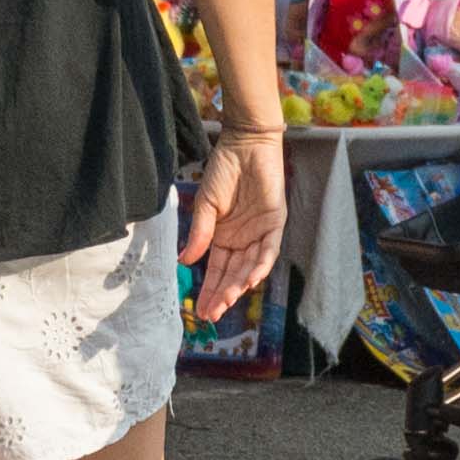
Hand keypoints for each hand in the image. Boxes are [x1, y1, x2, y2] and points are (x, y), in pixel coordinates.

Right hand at [182, 130, 289, 322]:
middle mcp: (242, 239)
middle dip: (223, 295)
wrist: (245, 145)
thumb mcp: (205, 205)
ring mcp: (259, 232)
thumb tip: (184, 261)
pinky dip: (261, 264)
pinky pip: (269, 249)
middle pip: (232, 273)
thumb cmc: (223, 171)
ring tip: (227, 302)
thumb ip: (199, 234)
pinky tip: (250, 280)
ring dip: (239, 284)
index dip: (209, 289)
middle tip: (212, 314)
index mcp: (223, 237)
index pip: (216, 270)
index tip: (199, 309)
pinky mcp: (275, 222)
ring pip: (250, 266)